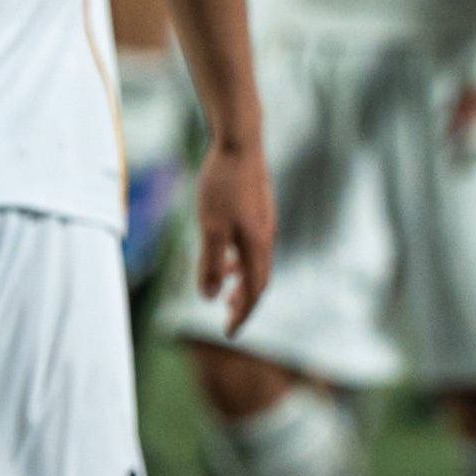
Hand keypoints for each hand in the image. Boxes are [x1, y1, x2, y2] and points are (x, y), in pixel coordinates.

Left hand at [191, 139, 272, 333]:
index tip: (229, 333)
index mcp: (257, 245)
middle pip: (259, 280)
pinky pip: (252, 244)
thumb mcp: (209, 227)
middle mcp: (267, 236)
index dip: (242, 314)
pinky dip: (240, 258)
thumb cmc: (222, 184)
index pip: (254, 291)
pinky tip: (223, 253)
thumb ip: (210, 263)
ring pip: (255, 261)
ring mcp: (265, 221)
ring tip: (223, 289)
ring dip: (241, 281)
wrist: (239, 142)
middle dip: (244, 302)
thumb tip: (208, 297)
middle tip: (228, 319)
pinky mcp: (259, 209)